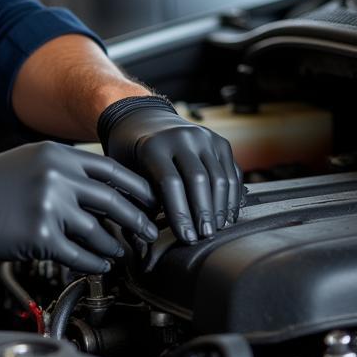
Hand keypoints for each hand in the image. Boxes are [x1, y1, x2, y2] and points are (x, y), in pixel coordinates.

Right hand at [0, 141, 157, 272]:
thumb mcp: (29, 161)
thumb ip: (65, 170)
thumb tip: (101, 191)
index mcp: (55, 155)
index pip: (111, 170)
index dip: (137, 188)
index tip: (150, 201)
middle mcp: (56, 177)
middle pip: (114, 201)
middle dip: (137, 220)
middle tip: (147, 233)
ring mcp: (49, 206)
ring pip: (100, 231)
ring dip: (115, 246)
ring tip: (121, 252)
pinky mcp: (40, 237)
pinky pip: (80, 255)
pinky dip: (95, 263)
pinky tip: (100, 264)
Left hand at [97, 95, 242, 243]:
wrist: (145, 119)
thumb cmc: (132, 152)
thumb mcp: (125, 169)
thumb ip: (138, 196)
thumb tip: (149, 234)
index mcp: (153, 145)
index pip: (170, 183)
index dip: (180, 213)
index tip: (186, 237)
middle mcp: (181, 137)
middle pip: (199, 180)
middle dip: (204, 213)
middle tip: (205, 236)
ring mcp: (204, 137)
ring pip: (219, 177)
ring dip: (221, 207)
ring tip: (217, 229)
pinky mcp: (220, 141)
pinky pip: (231, 172)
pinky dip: (231, 196)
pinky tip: (227, 215)